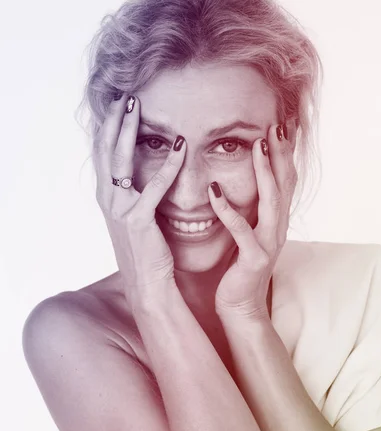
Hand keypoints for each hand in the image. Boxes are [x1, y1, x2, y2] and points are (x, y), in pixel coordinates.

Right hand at [93, 94, 185, 304]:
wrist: (148, 285)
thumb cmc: (148, 253)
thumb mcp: (136, 220)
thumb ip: (136, 197)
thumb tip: (144, 178)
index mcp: (108, 200)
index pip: (103, 157)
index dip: (108, 130)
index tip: (117, 107)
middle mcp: (109, 202)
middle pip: (106, 152)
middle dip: (114, 122)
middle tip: (125, 97)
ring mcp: (120, 210)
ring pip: (121, 161)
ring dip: (129, 132)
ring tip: (137, 107)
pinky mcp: (139, 221)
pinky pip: (154, 186)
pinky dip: (168, 165)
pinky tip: (180, 146)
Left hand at [207, 121, 297, 320]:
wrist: (241, 305)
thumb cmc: (240, 268)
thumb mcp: (249, 232)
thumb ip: (252, 209)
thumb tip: (245, 182)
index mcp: (277, 220)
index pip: (286, 179)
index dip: (286, 152)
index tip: (283, 123)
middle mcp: (278, 227)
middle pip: (285, 183)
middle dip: (282, 153)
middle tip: (278, 124)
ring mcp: (269, 242)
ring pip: (271, 201)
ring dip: (264, 172)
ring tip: (257, 146)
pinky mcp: (253, 257)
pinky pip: (241, 229)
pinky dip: (228, 209)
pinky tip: (214, 190)